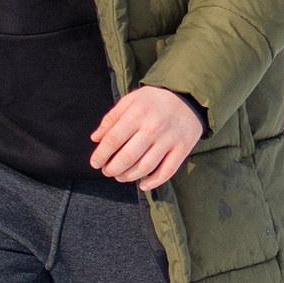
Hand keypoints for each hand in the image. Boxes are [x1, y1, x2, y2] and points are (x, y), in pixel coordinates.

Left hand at [89, 84, 203, 189]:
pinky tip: (142, 185)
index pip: (113, 139)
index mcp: (137, 114)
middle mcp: (153, 128)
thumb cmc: (154, 100)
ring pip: (145, 167)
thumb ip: (111, 119)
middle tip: (107, 171)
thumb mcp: (130, 100)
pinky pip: (167, 171)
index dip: (101, 155)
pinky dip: (153, 182)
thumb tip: (95, 139)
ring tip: (121, 176)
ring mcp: (169, 140)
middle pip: (128, 156)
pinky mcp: (182, 149)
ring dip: (129, 176)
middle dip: (113, 169)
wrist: (188, 97)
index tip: (95, 163)